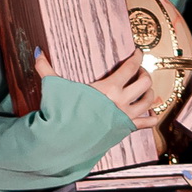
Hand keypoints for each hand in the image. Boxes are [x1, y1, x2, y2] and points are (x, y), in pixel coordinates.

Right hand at [38, 49, 160, 129]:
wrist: (65, 141)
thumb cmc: (62, 114)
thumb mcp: (55, 88)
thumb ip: (47, 69)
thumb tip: (38, 52)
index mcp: (109, 88)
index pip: (130, 67)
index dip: (136, 56)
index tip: (138, 51)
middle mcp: (122, 102)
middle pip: (144, 82)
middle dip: (144, 73)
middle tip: (139, 70)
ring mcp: (125, 117)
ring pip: (149, 101)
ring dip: (149, 92)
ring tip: (144, 88)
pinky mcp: (125, 129)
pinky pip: (147, 123)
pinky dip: (152, 116)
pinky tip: (153, 112)